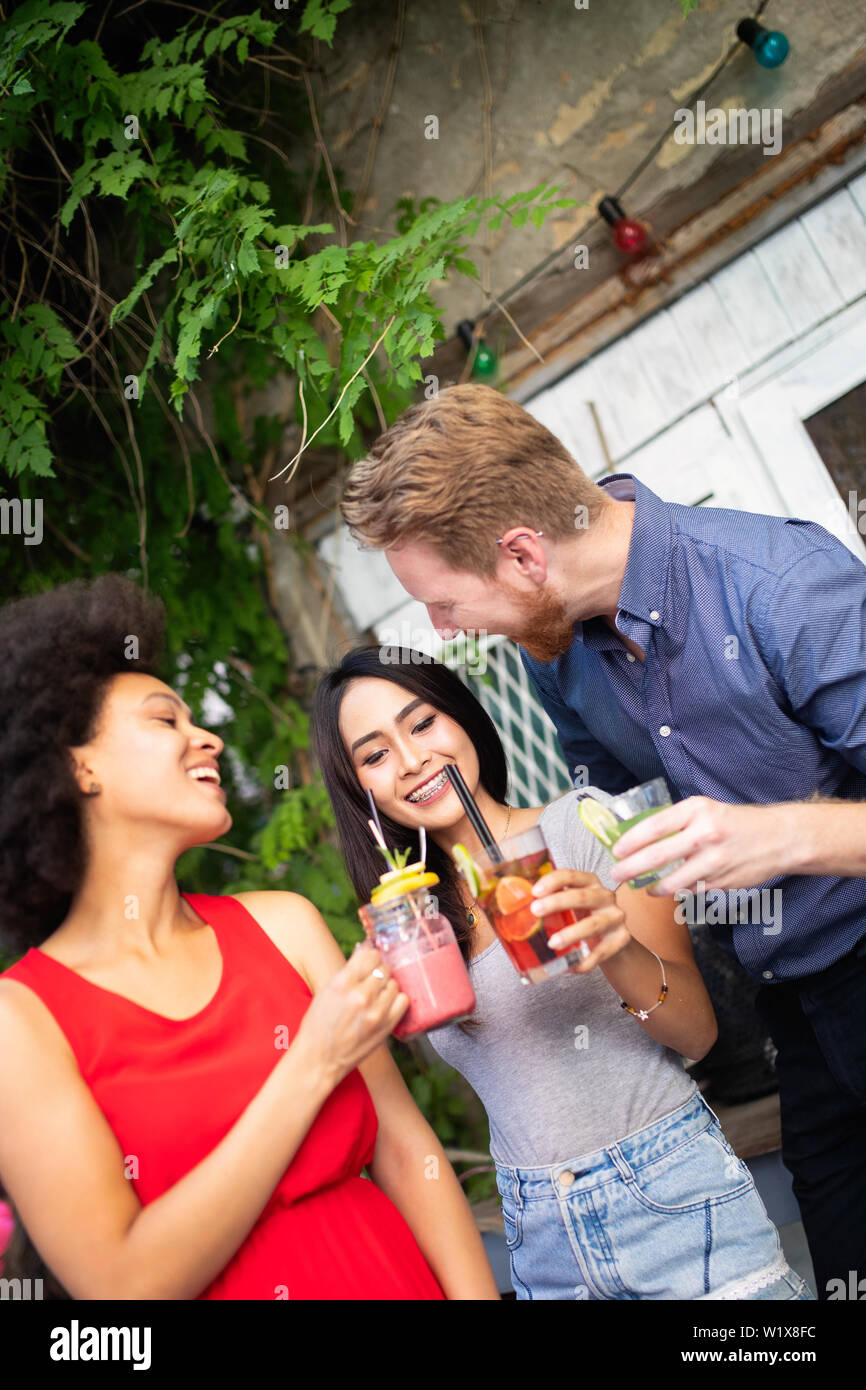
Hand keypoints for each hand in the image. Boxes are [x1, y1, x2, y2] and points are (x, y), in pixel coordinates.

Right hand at [295, 942, 408, 1088]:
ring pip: (394, 983)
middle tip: (371, 982)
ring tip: (376, 996)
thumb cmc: (318, 1025)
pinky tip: (385, 1005)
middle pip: (384, 968)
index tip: (369, 963)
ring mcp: (376, 1011)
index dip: (370, 958)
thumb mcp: (326, 991)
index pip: (371, 955)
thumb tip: (366, 951)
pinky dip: (396, 1000)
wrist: (319, 1060)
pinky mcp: (386, 1026)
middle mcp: (361, 995)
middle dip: (378, 973)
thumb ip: (348, 972)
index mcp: (342, 983)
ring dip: (387, 987)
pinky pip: (403, 1000)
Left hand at [530, 869, 631, 972]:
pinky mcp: (621, 940)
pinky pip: (600, 952)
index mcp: (589, 883)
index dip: (553, 881)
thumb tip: (510, 910)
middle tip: (535, 911)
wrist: (612, 942)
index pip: (571, 875)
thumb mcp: (568, 907)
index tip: (535, 891)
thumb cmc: (582, 919)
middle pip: (581, 897)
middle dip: (556, 902)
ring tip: (552, 943)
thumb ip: (549, 904)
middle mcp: (605, 897)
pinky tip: (569, 967)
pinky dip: (584, 961)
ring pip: (593, 925)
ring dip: (571, 934)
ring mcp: (615, 918)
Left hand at [606, 796, 793, 893]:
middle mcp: (704, 835)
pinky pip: (691, 891)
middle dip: (630, 869)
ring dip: (652, 887)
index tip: (616, 850)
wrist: (779, 838)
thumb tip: (639, 836)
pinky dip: (679, 891)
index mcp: (697, 811)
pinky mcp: (722, 883)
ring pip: (672, 883)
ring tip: (643, 886)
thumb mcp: (706, 809)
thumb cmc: (736, 822)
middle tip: (616, 874)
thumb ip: (677, 821)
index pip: (654, 826)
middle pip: (657, 857)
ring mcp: (714, 862)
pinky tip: (674, 888)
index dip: (631, 841)